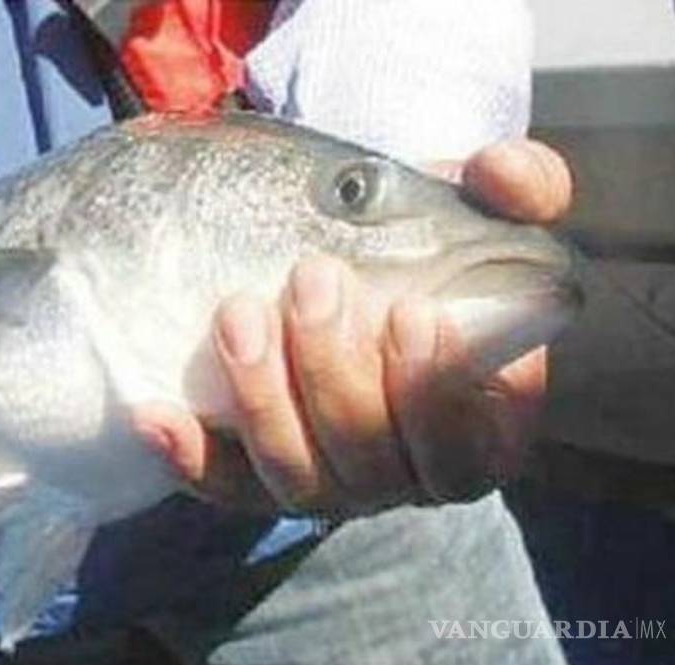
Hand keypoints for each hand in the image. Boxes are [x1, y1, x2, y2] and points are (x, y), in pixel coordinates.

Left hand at [133, 140, 572, 513]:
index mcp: (477, 428)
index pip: (467, 448)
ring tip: (239, 313)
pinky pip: (223, 484)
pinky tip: (156, 414)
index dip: (439, 394)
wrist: (355, 267)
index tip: (412, 313)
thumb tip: (502, 172)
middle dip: (336, 373)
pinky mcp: (256, 476)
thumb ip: (518, 189)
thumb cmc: (428, 254)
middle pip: (370, 460)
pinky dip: (190, 455)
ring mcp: (326, 480)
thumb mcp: (482, 216)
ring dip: (263, 400)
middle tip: (311, 280)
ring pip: (296, 475)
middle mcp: (401, 470)